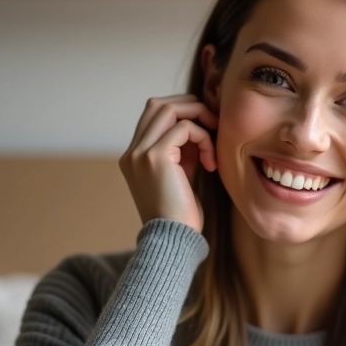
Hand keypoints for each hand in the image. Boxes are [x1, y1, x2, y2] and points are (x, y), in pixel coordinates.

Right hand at [119, 94, 218, 232]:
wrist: (173, 241)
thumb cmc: (181, 215)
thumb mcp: (181, 175)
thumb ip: (183, 150)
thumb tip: (199, 126)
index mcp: (134, 156)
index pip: (154, 114)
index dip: (183, 113)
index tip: (207, 130)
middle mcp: (132, 152)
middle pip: (158, 104)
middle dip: (190, 108)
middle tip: (214, 126)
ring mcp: (140, 153)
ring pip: (168, 108)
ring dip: (197, 118)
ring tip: (214, 141)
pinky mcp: (155, 157)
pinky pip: (184, 128)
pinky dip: (203, 138)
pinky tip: (210, 163)